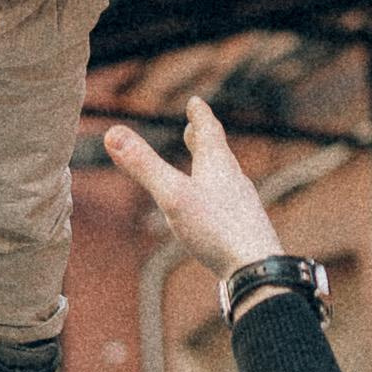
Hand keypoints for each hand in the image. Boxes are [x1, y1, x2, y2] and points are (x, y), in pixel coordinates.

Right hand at [102, 94, 278, 277]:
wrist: (259, 270)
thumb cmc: (217, 231)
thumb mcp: (172, 196)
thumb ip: (144, 166)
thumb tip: (112, 133)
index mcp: (218, 166)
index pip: (209, 132)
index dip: (199, 116)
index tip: (195, 102)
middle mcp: (234, 182)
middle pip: (218, 154)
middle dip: (204, 139)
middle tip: (195, 127)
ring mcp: (243, 207)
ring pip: (225, 180)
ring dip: (211, 167)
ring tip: (204, 167)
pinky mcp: (245, 231)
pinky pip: (229, 206)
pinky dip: (217, 198)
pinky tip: (215, 215)